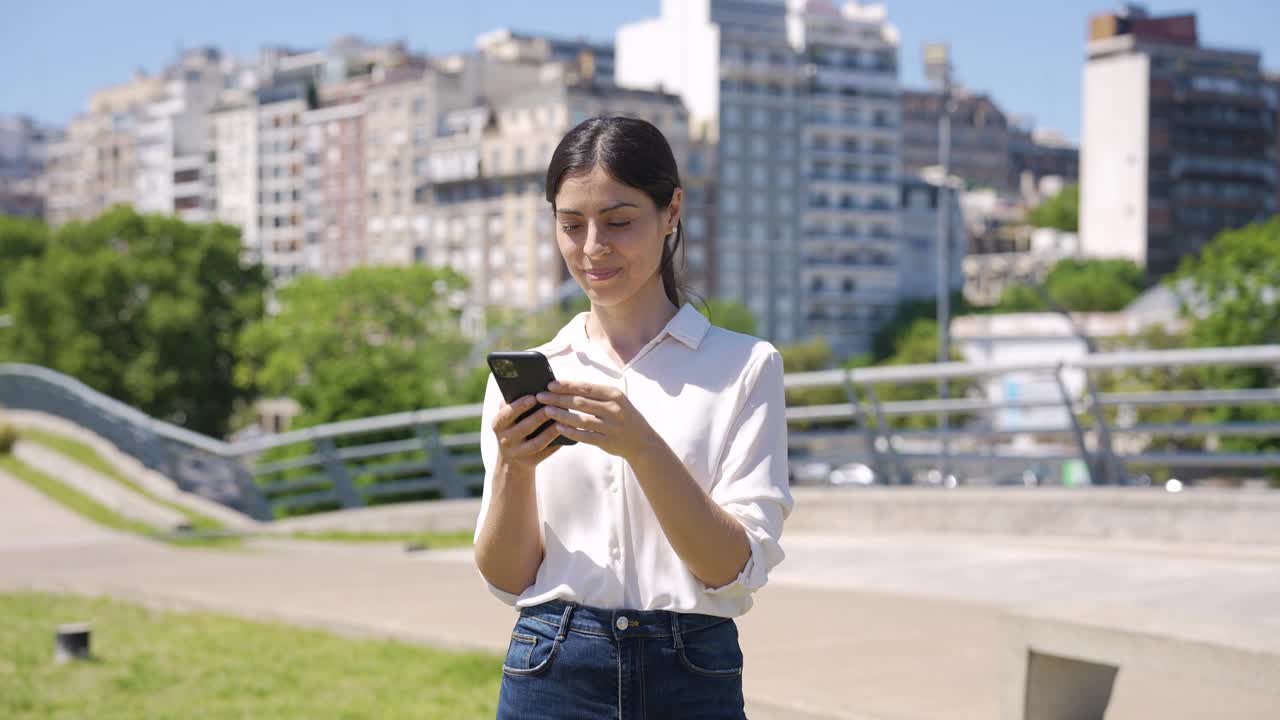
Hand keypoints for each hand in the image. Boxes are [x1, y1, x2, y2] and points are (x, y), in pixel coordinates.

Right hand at [491, 395, 563, 472]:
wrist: (513, 457)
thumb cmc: (514, 426)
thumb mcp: (509, 416)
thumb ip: (515, 402)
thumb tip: (535, 388)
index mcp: (498, 424)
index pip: (506, 415)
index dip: (519, 406)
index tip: (533, 397)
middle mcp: (505, 440)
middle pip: (523, 428)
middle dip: (538, 417)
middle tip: (552, 406)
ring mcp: (518, 453)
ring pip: (536, 443)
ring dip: (550, 431)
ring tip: (562, 419)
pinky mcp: (531, 462)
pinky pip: (545, 452)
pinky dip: (555, 443)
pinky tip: (565, 432)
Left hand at [536, 381, 657, 461]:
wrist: (642, 441)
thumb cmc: (623, 416)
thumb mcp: (616, 400)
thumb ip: (595, 394)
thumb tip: (567, 387)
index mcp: (614, 394)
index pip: (586, 387)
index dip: (566, 385)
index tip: (550, 384)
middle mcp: (613, 409)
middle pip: (580, 402)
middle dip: (558, 399)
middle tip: (541, 396)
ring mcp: (611, 426)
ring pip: (581, 419)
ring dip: (562, 415)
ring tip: (546, 411)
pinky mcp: (607, 441)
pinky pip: (585, 436)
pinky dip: (571, 432)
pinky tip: (558, 428)